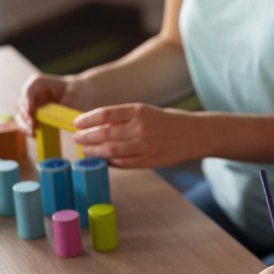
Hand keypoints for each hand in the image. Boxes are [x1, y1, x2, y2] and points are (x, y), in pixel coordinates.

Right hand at [15, 73, 95, 134]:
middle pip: (21, 105)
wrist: (81, 95)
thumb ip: (65, 105)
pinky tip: (35, 136)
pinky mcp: (34, 116)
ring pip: (21, 116)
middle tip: (33, 127)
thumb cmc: (77, 92)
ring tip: (33, 134)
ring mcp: (31, 105)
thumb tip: (58, 119)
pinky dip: (28, 130)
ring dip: (24, 125)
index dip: (27, 102)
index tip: (31, 112)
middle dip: (25, 117)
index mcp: (38, 83)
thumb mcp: (74, 96)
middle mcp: (31, 93)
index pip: (28, 91)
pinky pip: (27, 124)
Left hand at [72, 103, 204, 167]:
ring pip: (111, 151)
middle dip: (87, 137)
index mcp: (139, 110)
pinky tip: (103, 160)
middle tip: (77, 138)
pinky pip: (123, 163)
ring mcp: (145, 146)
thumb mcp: (146, 111)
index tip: (77, 123)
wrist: (196, 134)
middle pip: (105, 134)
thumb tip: (96, 125)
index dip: (87, 119)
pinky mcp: (149, 161)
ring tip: (85, 151)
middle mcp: (141, 128)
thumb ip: (124, 118)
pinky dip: (110, 162)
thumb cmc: (168, 121)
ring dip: (95, 152)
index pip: (105, 114)